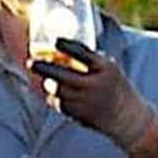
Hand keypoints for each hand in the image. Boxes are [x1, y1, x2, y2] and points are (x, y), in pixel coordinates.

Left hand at [31, 39, 157, 150]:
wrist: (126, 117)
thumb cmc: (114, 86)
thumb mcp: (109, 68)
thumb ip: (90, 61)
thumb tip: (63, 50)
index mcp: (104, 68)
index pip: (83, 54)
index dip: (67, 46)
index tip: (56, 41)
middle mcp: (93, 84)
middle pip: (62, 75)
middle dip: (43, 68)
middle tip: (30, 62)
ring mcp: (85, 101)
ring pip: (57, 90)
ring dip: (47, 83)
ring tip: (43, 78)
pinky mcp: (78, 114)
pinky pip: (59, 103)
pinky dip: (54, 97)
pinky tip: (52, 93)